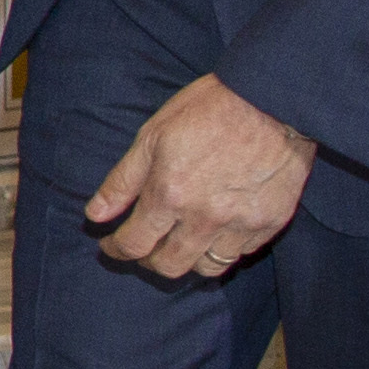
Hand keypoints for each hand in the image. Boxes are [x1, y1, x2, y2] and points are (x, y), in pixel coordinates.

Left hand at [82, 73, 312, 281]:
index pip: (134, 244)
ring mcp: (241, 224)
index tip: (111, 246)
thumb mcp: (152, 136)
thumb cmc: (208, 109)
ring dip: (188, 259)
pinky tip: (216, 231)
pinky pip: (242, 253)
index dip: (116, 250)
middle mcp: (206, 218)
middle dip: (149, 262)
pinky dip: (225, 248)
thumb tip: (95, 215)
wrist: (272, 100)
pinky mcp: (271, 223)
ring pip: (209, 268)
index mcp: (170, 194)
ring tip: (180, 242)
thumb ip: (122, 181)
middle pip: (170, 266)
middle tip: (146, 247)